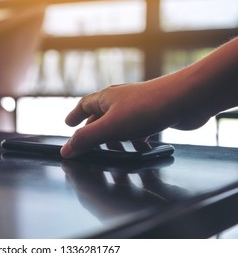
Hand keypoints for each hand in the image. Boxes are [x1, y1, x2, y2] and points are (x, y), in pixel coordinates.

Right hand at [60, 80, 179, 157]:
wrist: (186, 99)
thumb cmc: (147, 108)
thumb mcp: (110, 127)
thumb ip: (87, 139)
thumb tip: (66, 150)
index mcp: (106, 99)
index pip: (84, 105)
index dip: (75, 116)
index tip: (68, 124)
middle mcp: (120, 100)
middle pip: (101, 118)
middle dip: (96, 135)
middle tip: (92, 148)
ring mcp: (137, 107)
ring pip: (121, 126)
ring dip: (117, 141)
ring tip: (118, 154)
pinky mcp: (153, 115)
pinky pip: (139, 130)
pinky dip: (136, 142)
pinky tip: (141, 149)